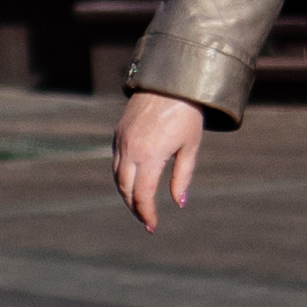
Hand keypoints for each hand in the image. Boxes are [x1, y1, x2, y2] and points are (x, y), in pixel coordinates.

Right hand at [112, 91, 205, 231]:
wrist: (171, 80)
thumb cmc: (187, 114)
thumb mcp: (190, 147)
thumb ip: (182, 177)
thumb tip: (179, 203)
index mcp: (150, 156)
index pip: (142, 195)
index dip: (147, 214)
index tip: (153, 226)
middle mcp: (130, 150)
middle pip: (125, 189)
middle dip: (135, 208)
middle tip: (146, 221)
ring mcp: (121, 140)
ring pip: (117, 176)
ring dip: (126, 194)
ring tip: (140, 206)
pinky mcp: (118, 132)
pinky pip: (116, 161)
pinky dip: (122, 176)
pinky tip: (133, 182)